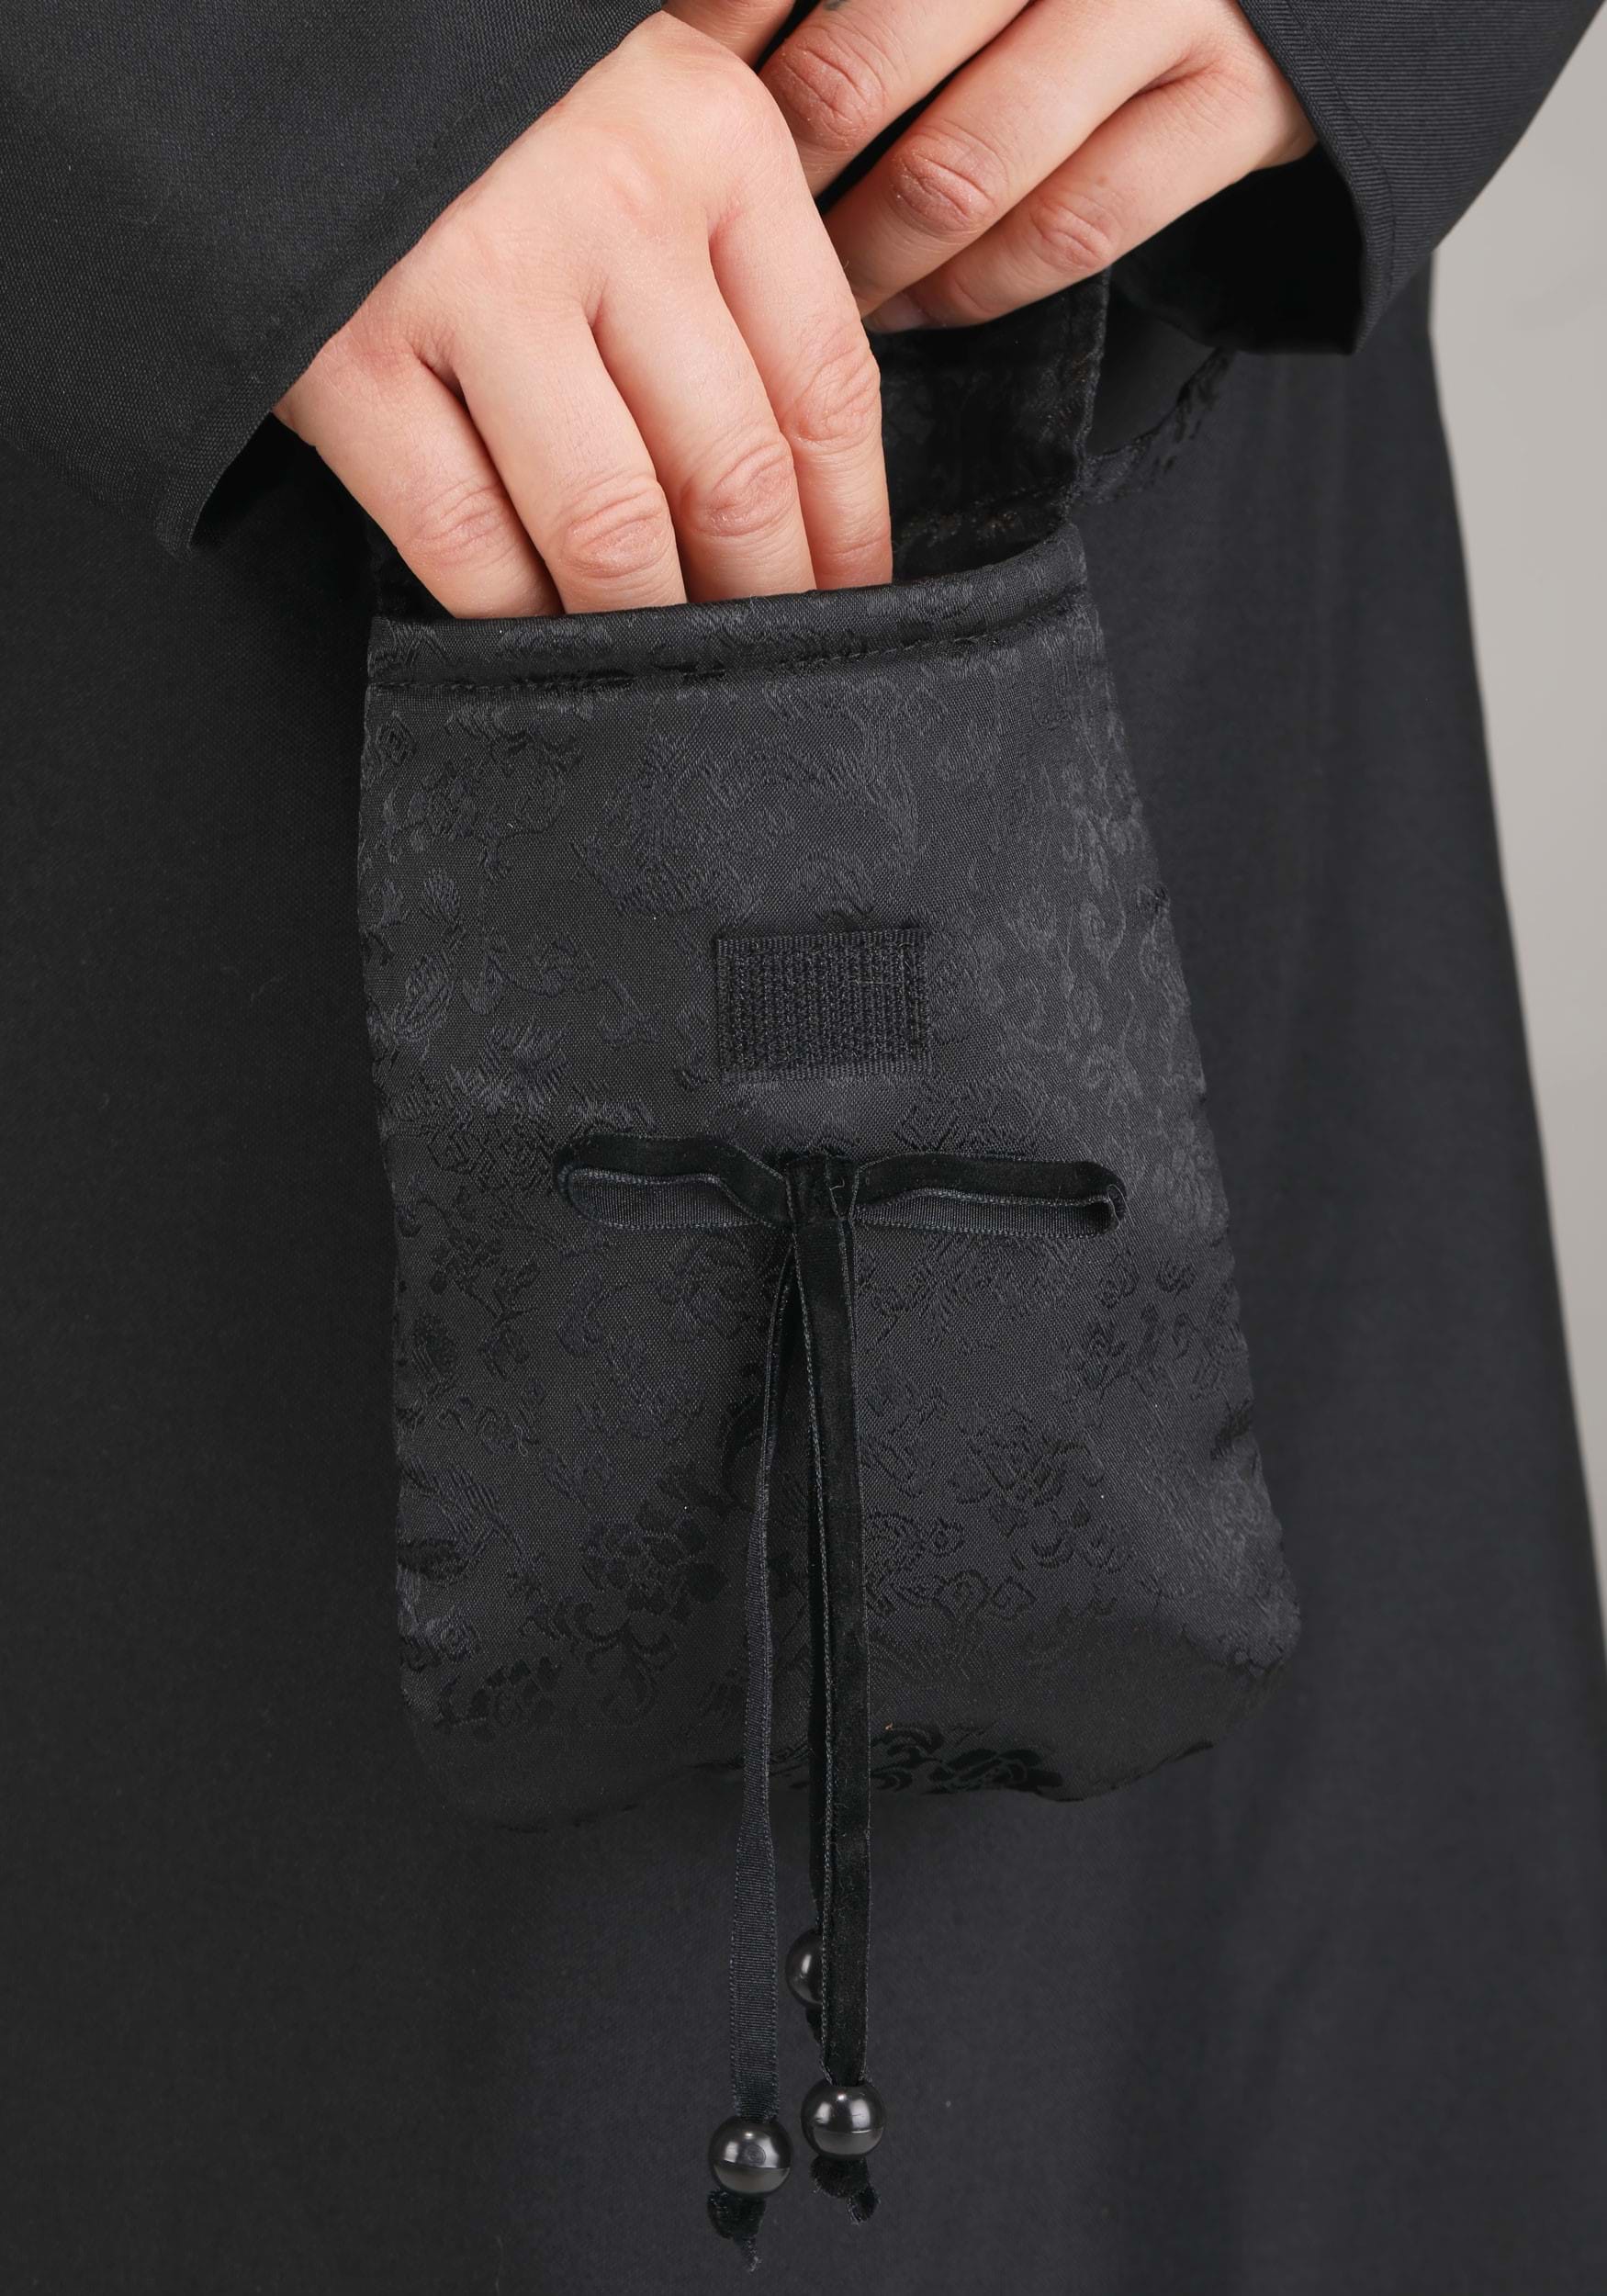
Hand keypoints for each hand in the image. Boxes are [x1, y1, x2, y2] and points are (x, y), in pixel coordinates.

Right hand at [277, 14, 889, 615]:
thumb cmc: (493, 116)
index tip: (848, 606)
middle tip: (760, 666)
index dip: (850, 534)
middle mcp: (609, 201)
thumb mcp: (647, 131)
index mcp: (714, 140)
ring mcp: (473, 278)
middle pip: (733, 480)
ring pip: (610, 530)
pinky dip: (515, 617)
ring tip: (660, 669)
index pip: (827, 390)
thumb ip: (727, 264)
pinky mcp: (349, 355)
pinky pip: (467, 544)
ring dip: (645, 629)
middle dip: (759, 607)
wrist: (278, 47)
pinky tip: (540, 634)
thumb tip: (803, 479)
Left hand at [674, 0, 1314, 329]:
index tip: (680, 111)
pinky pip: (1071, 232)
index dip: (723, 37)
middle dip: (784, 170)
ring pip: (964, 169)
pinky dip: (973, 288)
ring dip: (868, 255)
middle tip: (731, 224)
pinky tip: (913, 307)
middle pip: (861, 65)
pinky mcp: (1239, 105)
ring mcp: (1167, 6)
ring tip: (817, 288)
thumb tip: (696, 48)